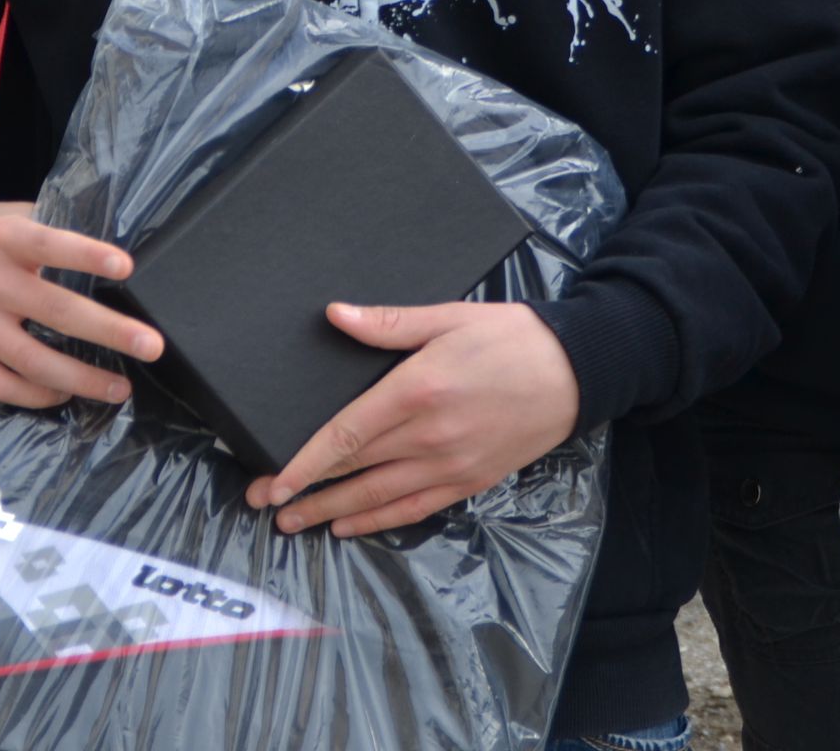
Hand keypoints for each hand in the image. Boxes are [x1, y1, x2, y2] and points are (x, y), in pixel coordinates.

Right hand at [0, 201, 162, 409]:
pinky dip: (38, 394)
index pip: (50, 245)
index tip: (126, 268)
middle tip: (150, 345)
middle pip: (55, 312)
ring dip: (83, 378)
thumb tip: (105, 242)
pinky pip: (1, 385)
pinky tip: (66, 393)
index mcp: (3, 238)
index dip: (87, 256)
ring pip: (33, 361)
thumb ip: (46, 228)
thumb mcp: (2, 216)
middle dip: (109, 331)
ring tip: (121, 388)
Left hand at [247, 302, 580, 538]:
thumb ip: (388, 323)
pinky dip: (377, 521)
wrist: (575, 373)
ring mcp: (449, 465)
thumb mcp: (449, 317)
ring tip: (294, 522)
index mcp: (416, 391)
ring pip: (377, 497)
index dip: (303, 462)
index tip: (273, 479)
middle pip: (353, 470)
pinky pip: (413, 509)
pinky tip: (348, 525)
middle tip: (264, 502)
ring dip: (331, 511)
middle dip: (304, 489)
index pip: (345, 435)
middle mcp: (428, 436)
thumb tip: (335, 315)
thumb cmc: (512, 338)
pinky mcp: (468, 481)